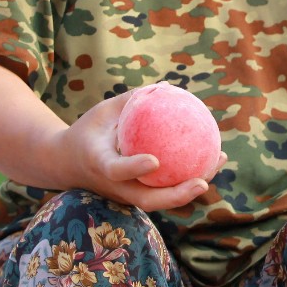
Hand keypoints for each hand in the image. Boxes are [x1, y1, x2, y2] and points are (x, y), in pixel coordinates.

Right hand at [56, 88, 224, 213]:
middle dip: (176, 196)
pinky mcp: (137, 195)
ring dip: (192, 188)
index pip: (116, 170)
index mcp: (99, 164)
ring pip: (161, 200)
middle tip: (202, 182)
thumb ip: (132, 100)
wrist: (66, 163)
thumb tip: (167, 86)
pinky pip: (166, 190)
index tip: (154, 160)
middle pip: (147, 200)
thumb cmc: (89, 131)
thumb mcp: (103, 111)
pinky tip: (215, 156)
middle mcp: (114, 187)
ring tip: (219, 161)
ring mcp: (126, 195)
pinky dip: (190, 178)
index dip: (134, 168)